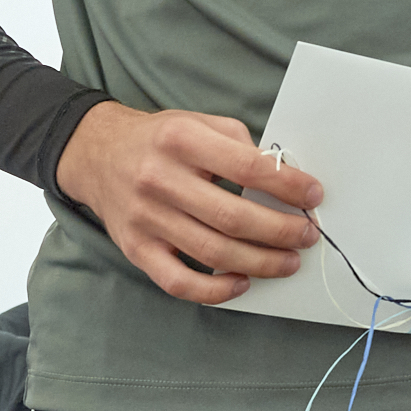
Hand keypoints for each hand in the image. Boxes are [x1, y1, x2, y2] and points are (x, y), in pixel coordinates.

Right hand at [54, 100, 323, 304]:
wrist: (97, 154)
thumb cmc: (160, 139)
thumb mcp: (199, 122)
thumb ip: (239, 144)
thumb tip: (282, 176)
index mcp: (182, 140)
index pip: (247, 167)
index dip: (287, 185)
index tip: (313, 195)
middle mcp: (160, 179)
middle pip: (233, 216)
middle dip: (280, 230)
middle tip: (307, 235)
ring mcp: (146, 219)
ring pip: (212, 251)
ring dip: (259, 262)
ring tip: (288, 261)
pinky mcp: (136, 249)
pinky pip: (178, 281)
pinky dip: (214, 289)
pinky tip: (241, 282)